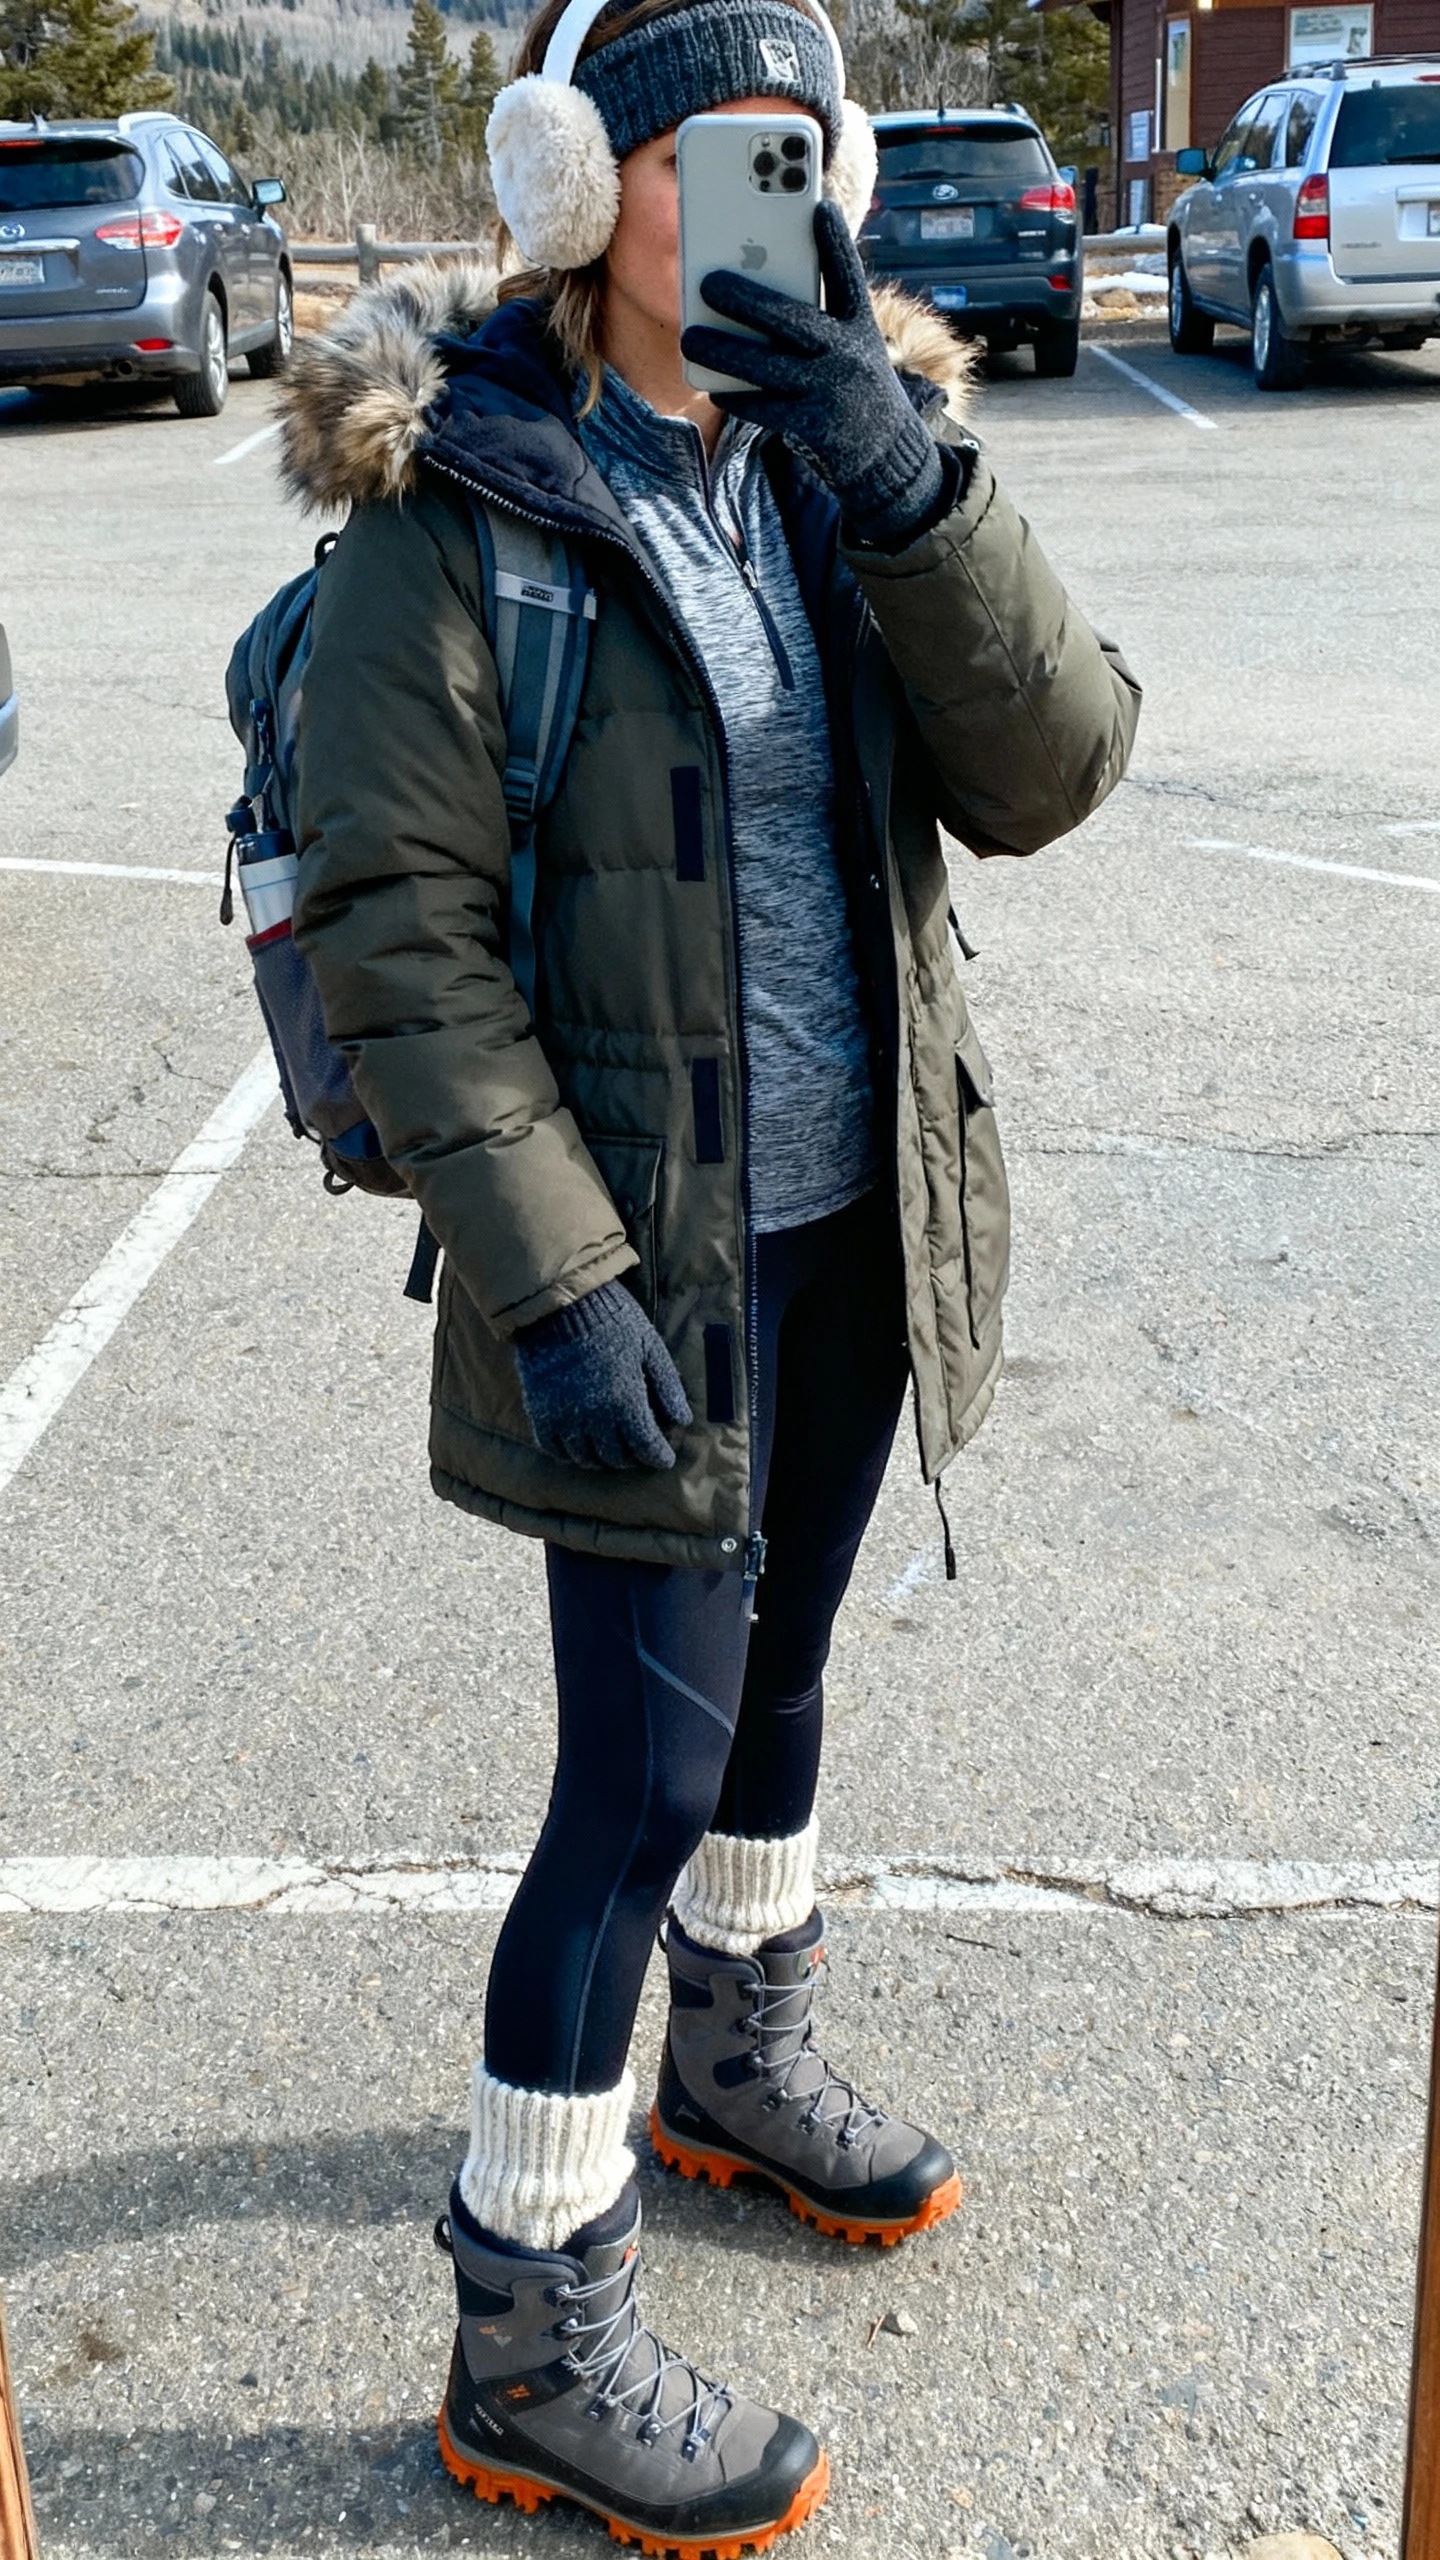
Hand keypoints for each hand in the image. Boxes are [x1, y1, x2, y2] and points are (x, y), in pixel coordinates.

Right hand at [513, 1279, 692, 1469]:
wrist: (563, 1306)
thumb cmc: (614, 1322)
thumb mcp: (651, 1348)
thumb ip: (668, 1387)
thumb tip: (683, 1420)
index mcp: (626, 1402)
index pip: (646, 1446)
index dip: (659, 1456)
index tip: (665, 1459)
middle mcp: (595, 1418)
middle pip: (616, 1456)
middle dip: (632, 1458)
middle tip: (638, 1452)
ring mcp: (565, 1418)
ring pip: (585, 1458)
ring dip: (602, 1459)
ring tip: (610, 1451)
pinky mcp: (540, 1413)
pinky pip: (554, 1448)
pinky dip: (569, 1453)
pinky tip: (578, 1446)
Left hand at [681, 199, 946, 552]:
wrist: (888, 454)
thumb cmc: (854, 385)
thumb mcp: (853, 344)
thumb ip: (820, 314)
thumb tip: (759, 284)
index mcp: (859, 324)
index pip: (848, 276)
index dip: (835, 242)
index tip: (818, 207)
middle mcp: (848, 353)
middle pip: (793, 319)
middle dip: (747, 299)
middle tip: (707, 282)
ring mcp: (830, 391)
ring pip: (768, 366)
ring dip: (725, 351)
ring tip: (690, 338)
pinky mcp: (815, 427)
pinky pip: (766, 408)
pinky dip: (738, 397)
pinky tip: (714, 386)